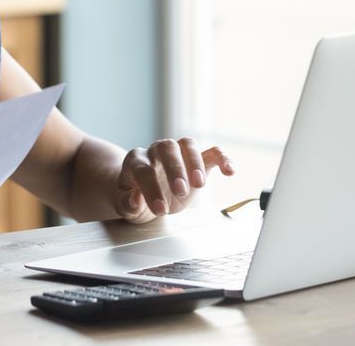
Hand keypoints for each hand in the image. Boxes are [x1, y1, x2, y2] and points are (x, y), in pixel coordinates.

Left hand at [114, 138, 233, 222]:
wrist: (143, 193)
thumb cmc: (133, 198)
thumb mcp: (124, 206)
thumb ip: (126, 203)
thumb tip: (135, 198)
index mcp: (135, 161)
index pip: (142, 170)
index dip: (151, 189)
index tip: (160, 209)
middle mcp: (155, 151)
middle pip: (165, 148)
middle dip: (174, 168)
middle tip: (181, 191)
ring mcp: (176, 154)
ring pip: (187, 144)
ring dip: (194, 161)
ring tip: (200, 184)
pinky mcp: (196, 161)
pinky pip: (211, 152)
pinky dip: (222, 158)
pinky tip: (230, 171)